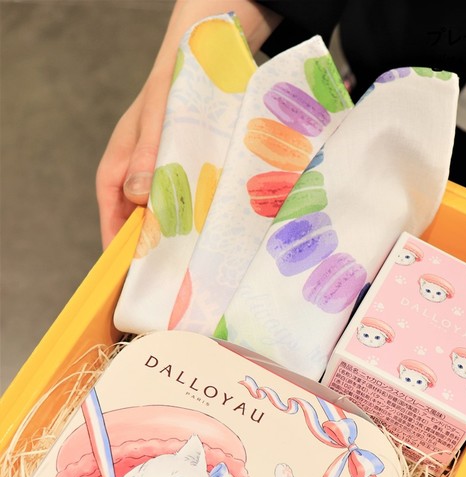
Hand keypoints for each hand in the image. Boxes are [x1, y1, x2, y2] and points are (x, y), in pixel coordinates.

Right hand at [95, 0, 280, 247]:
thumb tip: (138, 194)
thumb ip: (147, 155)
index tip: (125, 270)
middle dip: (149, 246)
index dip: (116, 241)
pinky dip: (192, 215)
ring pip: (162, 211)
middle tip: (165, 276)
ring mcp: (160, 175)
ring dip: (174, 232)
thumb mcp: (156, 121)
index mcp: (118, 166)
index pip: (111, 212)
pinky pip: (183, 199)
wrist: (196, 66)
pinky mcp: (182, 172)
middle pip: (137, 219)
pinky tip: (208, 230)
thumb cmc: (168, 90)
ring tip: (190, 260)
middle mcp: (137, 175)